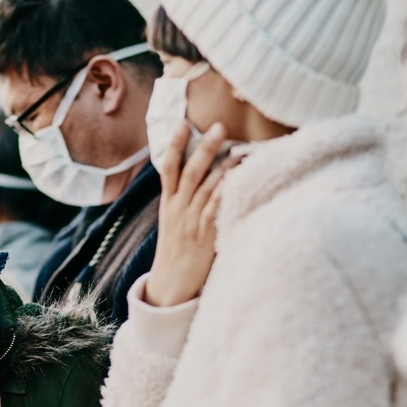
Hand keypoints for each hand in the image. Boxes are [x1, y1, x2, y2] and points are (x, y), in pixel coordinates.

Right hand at [144, 122, 236, 307]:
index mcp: (168, 203)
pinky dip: (225, 194)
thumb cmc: (177, 252)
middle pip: (191, 172)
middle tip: (220, 126)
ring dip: (223, 167)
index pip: (168, 167)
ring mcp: (191, 221)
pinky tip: (237, 181)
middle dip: (205, 148)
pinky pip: (215, 210)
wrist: (170, 284)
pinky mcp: (205, 235)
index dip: (175, 145)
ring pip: (206, 188)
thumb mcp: (172, 222)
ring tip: (238, 149)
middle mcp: (178, 209)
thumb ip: (183, 200)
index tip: (182, 122)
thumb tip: (200, 177)